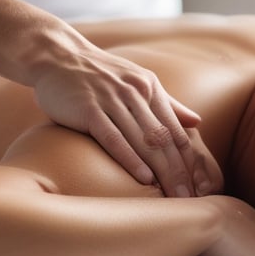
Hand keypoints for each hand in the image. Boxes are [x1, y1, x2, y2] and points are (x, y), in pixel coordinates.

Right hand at [33, 37, 222, 196]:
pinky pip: (113, 138)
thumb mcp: (137, 82)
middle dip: (179, 172)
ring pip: (143, 140)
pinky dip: (130, 158)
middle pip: (164, 139)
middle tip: (190, 199)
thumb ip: (168, 104)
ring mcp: (112, 100)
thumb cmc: (98, 75)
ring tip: (173, 196)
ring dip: (161, 171)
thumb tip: (197, 122)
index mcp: (151, 88)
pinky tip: (143, 177)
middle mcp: (136, 92)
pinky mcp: (89, 109)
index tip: (198, 186)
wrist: (57, 56)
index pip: (176, 130)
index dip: (189, 161)